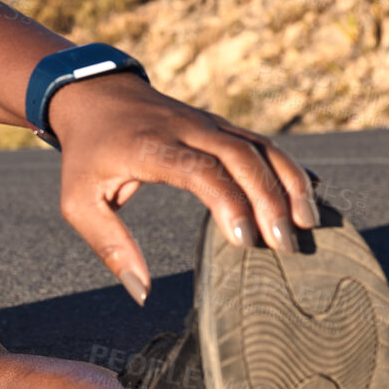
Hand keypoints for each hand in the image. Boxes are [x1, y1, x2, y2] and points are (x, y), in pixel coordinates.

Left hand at [46, 71, 318, 304]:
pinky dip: (287, 166)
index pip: (202, 169)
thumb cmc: (87, 155)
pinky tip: (310, 194)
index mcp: (151, 146)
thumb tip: (142, 294)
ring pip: (260, 146)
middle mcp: (186, 129)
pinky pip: (261, 143)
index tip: (245, 242)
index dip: (230, 202)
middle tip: (286, 246)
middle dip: (271, 199)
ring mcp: (207, 123)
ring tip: (308, 224)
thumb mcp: (79, 202)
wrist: (93, 94)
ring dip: (289, 182)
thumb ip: (110, 247)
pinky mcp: (219, 125)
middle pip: (242, 157)